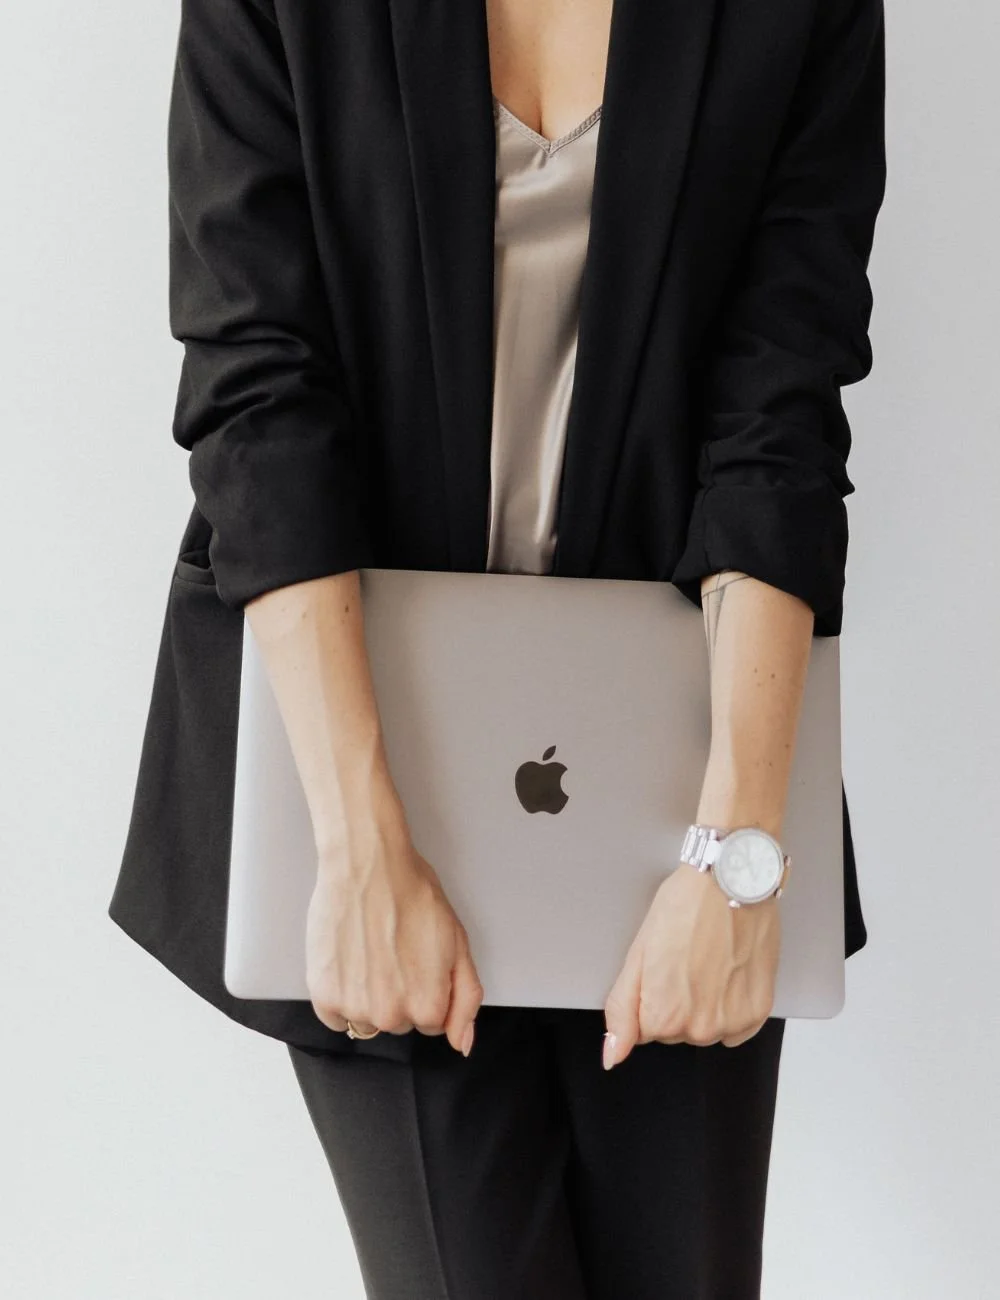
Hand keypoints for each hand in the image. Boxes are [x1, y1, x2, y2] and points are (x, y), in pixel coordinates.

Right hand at [305, 799, 483, 1055]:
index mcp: (428, 1007)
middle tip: (394, 951)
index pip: (432, 1022)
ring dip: (368, 998)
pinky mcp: (323, 996)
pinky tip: (349, 962)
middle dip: (400, 994)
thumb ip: (465, 1000)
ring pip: (367, 1022)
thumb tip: (462, 1045)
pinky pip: (335, 1018)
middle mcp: (390, 1016)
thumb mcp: (458, 943)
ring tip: (369, 954)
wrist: (368, 866)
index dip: (427, 988)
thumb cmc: (414, 896)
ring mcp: (354, 1008)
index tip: (418, 960)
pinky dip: (340, 996)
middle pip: (399, 1022)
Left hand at [602, 862, 780, 1064]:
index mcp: (663, 1017)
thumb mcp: (638, 954)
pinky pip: (736, 1028)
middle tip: (685, 959)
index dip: (652, 994)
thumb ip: (622, 1010)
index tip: (662, 967)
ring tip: (708, 960)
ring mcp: (732, 1022)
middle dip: (678, 1000)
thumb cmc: (686, 907)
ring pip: (707, 1027)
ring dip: (706, 1003)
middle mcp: (700, 1028)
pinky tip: (728, 973)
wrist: (732, 882)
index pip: (646, 1028)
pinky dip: (732, 1006)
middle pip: (677, 1030)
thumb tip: (613, 1055)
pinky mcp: (759, 1011)